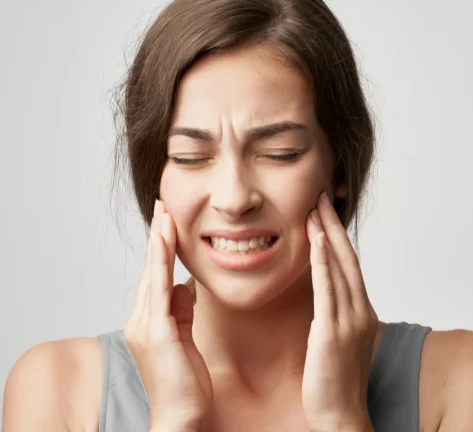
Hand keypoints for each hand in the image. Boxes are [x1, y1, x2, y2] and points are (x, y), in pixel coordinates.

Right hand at [123, 200, 212, 429]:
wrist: (182, 415)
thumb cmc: (185, 383)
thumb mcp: (186, 338)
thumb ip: (182, 312)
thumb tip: (182, 287)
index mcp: (150, 321)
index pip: (156, 276)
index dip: (162, 248)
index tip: (168, 221)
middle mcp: (142, 319)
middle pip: (150, 269)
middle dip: (158, 236)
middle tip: (163, 205)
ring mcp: (146, 325)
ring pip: (152, 274)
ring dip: (159, 242)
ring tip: (164, 213)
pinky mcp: (156, 333)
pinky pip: (158, 290)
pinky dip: (161, 263)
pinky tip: (165, 242)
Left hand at [301, 192, 378, 431]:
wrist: (341, 417)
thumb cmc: (336, 384)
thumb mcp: (340, 343)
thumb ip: (335, 318)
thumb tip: (324, 302)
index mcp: (362, 313)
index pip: (350, 265)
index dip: (338, 237)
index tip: (325, 213)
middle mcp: (360, 312)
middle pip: (348, 258)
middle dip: (334, 225)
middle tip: (321, 197)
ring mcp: (349, 321)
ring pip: (339, 268)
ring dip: (327, 235)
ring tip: (315, 209)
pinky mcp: (332, 333)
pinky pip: (328, 290)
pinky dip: (324, 263)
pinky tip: (318, 241)